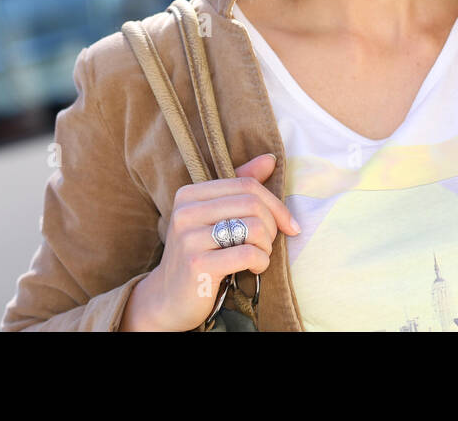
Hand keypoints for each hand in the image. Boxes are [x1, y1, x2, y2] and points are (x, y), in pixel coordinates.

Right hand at [121, 153, 299, 330]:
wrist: (168, 298)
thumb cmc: (200, 253)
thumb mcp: (215, 217)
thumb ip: (240, 187)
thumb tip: (270, 159)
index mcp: (189, 194)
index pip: (246, 184)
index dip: (275, 203)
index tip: (290, 224)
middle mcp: (185, 212)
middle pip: (252, 204)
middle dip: (273, 226)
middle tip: (268, 244)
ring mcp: (188, 238)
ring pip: (254, 228)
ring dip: (267, 246)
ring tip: (259, 256)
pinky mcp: (197, 265)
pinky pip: (248, 254)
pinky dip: (261, 262)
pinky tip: (254, 269)